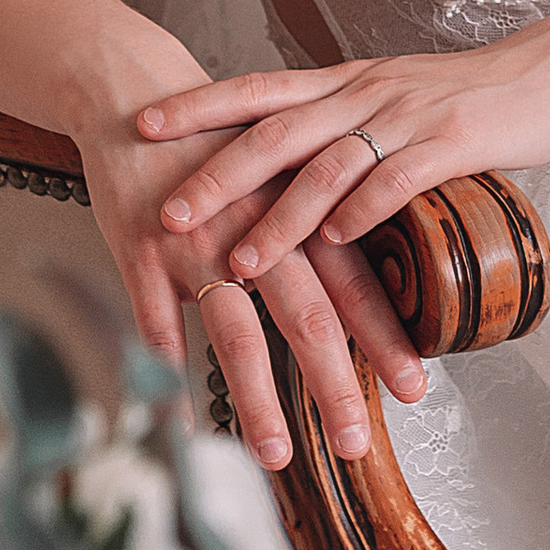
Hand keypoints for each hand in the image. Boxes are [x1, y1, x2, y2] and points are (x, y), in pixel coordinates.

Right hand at [77, 92, 425, 476]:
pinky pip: (156, 323)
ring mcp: (195, 243)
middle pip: (304, 313)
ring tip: (277, 455)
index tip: (415, 387)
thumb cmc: (214, 145)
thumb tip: (367, 291)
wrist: (134, 94)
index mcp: (297, 208)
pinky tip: (182, 425)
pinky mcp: (140, 251)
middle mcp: (254, 228)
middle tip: (357, 442)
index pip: (352, 280)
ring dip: (258, 398)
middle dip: (333, 384)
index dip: (383, 335)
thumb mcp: (276, 172)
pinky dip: (169, 373)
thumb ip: (315, 228)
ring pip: (234, 330)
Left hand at [137, 25, 549, 292]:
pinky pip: (395, 178)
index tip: (143, 125)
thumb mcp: (388, 102)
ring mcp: (406, 116)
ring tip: (240, 261)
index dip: (198, 106)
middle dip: (216, 175)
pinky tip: (336, 241)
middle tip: (167, 212)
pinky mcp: (451, 142)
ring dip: (279, 218)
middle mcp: (364, 92)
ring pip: (326, 165)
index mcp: (344, 81)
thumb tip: (284, 167)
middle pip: (274, 133)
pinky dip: (361, 211)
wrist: (547, 74)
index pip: (256, 89)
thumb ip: (338, 127)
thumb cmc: (465, 97)